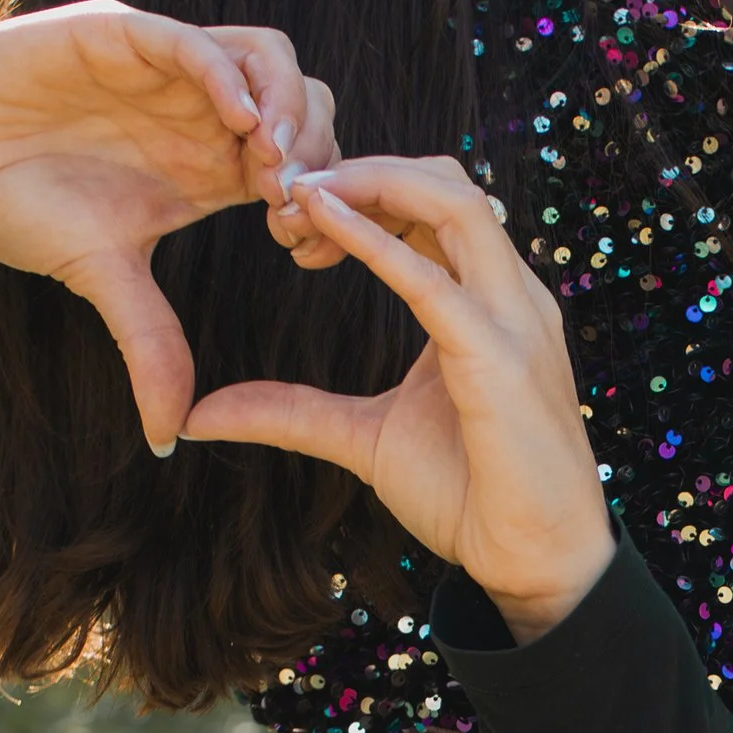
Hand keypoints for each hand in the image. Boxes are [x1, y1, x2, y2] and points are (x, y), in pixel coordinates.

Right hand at [0, 6, 336, 451]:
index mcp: (214, 164)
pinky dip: (226, 73)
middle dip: (319, 156)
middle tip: (293, 209)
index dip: (322, 204)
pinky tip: (239, 120)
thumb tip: (167, 438)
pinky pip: (193, 39)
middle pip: (306, 105)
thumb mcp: (101, 277)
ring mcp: (168, 67)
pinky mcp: (124, 35)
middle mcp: (203, 111)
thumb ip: (148, 343)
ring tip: (274, 164)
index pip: (305, 166)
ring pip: (268, 60)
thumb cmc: (22, 203)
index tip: (299, 250)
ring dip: (287, 109)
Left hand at [182, 154, 615, 638]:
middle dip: (362, 171)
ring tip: (300, 195)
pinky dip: (373, 238)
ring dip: (369, 182)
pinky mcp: (498, 356)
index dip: (361, 194)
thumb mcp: (362, 439)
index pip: (430, 207)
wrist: (532, 560)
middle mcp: (507, 295)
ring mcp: (512, 318)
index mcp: (485, 302)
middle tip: (285, 198)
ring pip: (451, 199)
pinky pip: (432, 278)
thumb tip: (200, 414)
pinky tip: (320, 217)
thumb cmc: (469, 496)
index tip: (294, 220)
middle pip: (443, 181)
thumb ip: (291, 412)